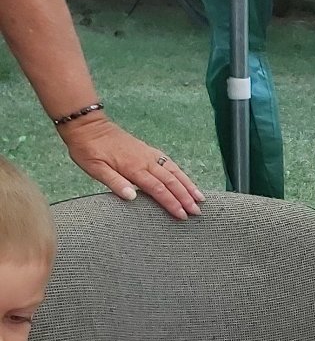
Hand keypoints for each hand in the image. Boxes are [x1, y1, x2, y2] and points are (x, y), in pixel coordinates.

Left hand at [57, 114, 202, 219]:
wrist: (87, 125)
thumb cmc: (87, 149)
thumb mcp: (94, 168)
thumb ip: (114, 182)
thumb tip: (132, 197)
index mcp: (133, 168)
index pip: (158, 189)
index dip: (172, 203)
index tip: (182, 215)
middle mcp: (145, 161)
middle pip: (171, 181)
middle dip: (186, 197)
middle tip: (197, 211)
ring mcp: (149, 154)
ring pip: (174, 171)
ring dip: (188, 185)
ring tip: (200, 197)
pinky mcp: (148, 150)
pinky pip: (169, 163)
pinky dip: (181, 173)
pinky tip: (186, 180)